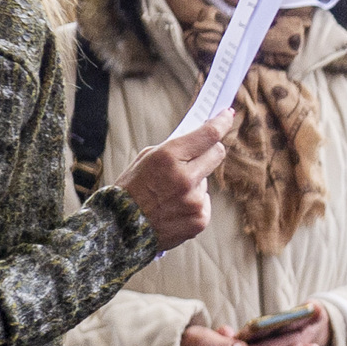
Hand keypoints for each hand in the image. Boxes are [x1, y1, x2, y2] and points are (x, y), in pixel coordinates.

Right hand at [119, 114, 230, 251]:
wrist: (118, 230)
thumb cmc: (131, 190)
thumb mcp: (146, 159)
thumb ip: (174, 148)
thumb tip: (200, 138)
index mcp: (168, 157)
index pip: (208, 134)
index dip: (222, 122)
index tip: (228, 115)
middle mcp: (185, 178)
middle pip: (217, 153)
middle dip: (211, 150)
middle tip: (200, 153)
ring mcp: (194, 200)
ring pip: (206, 181)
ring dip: (194, 183)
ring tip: (169, 194)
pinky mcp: (199, 220)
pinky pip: (204, 203)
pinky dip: (193, 204)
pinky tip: (173, 210)